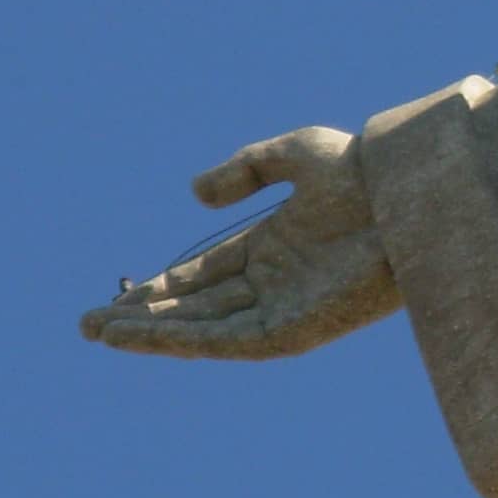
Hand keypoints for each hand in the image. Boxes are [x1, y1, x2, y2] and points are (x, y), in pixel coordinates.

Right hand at [80, 127, 397, 358]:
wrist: (407, 195)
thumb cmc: (365, 171)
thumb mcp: (295, 155)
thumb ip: (244, 170)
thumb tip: (194, 195)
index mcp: (276, 244)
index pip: (207, 272)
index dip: (162, 285)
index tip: (119, 296)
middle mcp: (277, 281)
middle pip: (197, 305)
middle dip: (145, 315)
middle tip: (91, 324)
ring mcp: (284, 308)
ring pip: (203, 328)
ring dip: (152, 332)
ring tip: (100, 332)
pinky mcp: (292, 330)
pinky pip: (225, 342)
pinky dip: (182, 340)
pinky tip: (141, 335)